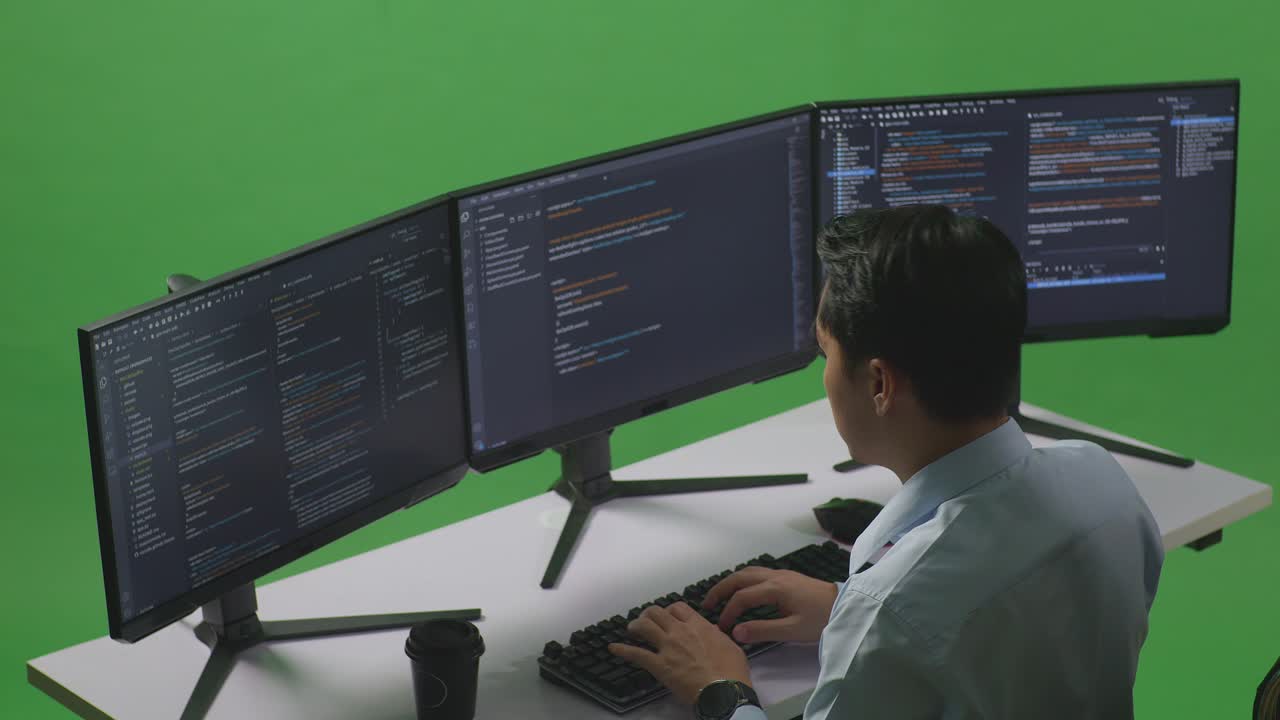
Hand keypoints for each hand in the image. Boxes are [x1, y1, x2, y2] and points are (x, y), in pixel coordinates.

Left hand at [608, 602, 751, 704]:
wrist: (724, 691)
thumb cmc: (731, 671)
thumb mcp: (730, 645)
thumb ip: (716, 635)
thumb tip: (711, 630)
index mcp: (698, 625)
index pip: (677, 607)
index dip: (670, 610)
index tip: (668, 617)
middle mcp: (680, 631)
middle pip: (657, 613)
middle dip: (649, 615)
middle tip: (646, 620)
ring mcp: (668, 647)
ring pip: (644, 627)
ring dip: (635, 626)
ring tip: (631, 629)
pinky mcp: (659, 665)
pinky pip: (637, 654)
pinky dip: (623, 650)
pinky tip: (613, 648)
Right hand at [703, 567, 837, 643]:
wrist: (844, 605)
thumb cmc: (820, 618)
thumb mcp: (792, 630)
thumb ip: (762, 630)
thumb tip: (736, 632)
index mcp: (775, 588)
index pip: (742, 597)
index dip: (728, 612)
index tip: (722, 627)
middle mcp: (775, 576)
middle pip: (739, 577)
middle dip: (721, 590)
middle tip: (706, 605)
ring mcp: (781, 574)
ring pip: (748, 572)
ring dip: (731, 583)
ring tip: (720, 597)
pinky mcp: (787, 577)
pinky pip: (757, 574)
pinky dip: (743, 581)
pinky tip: (742, 591)